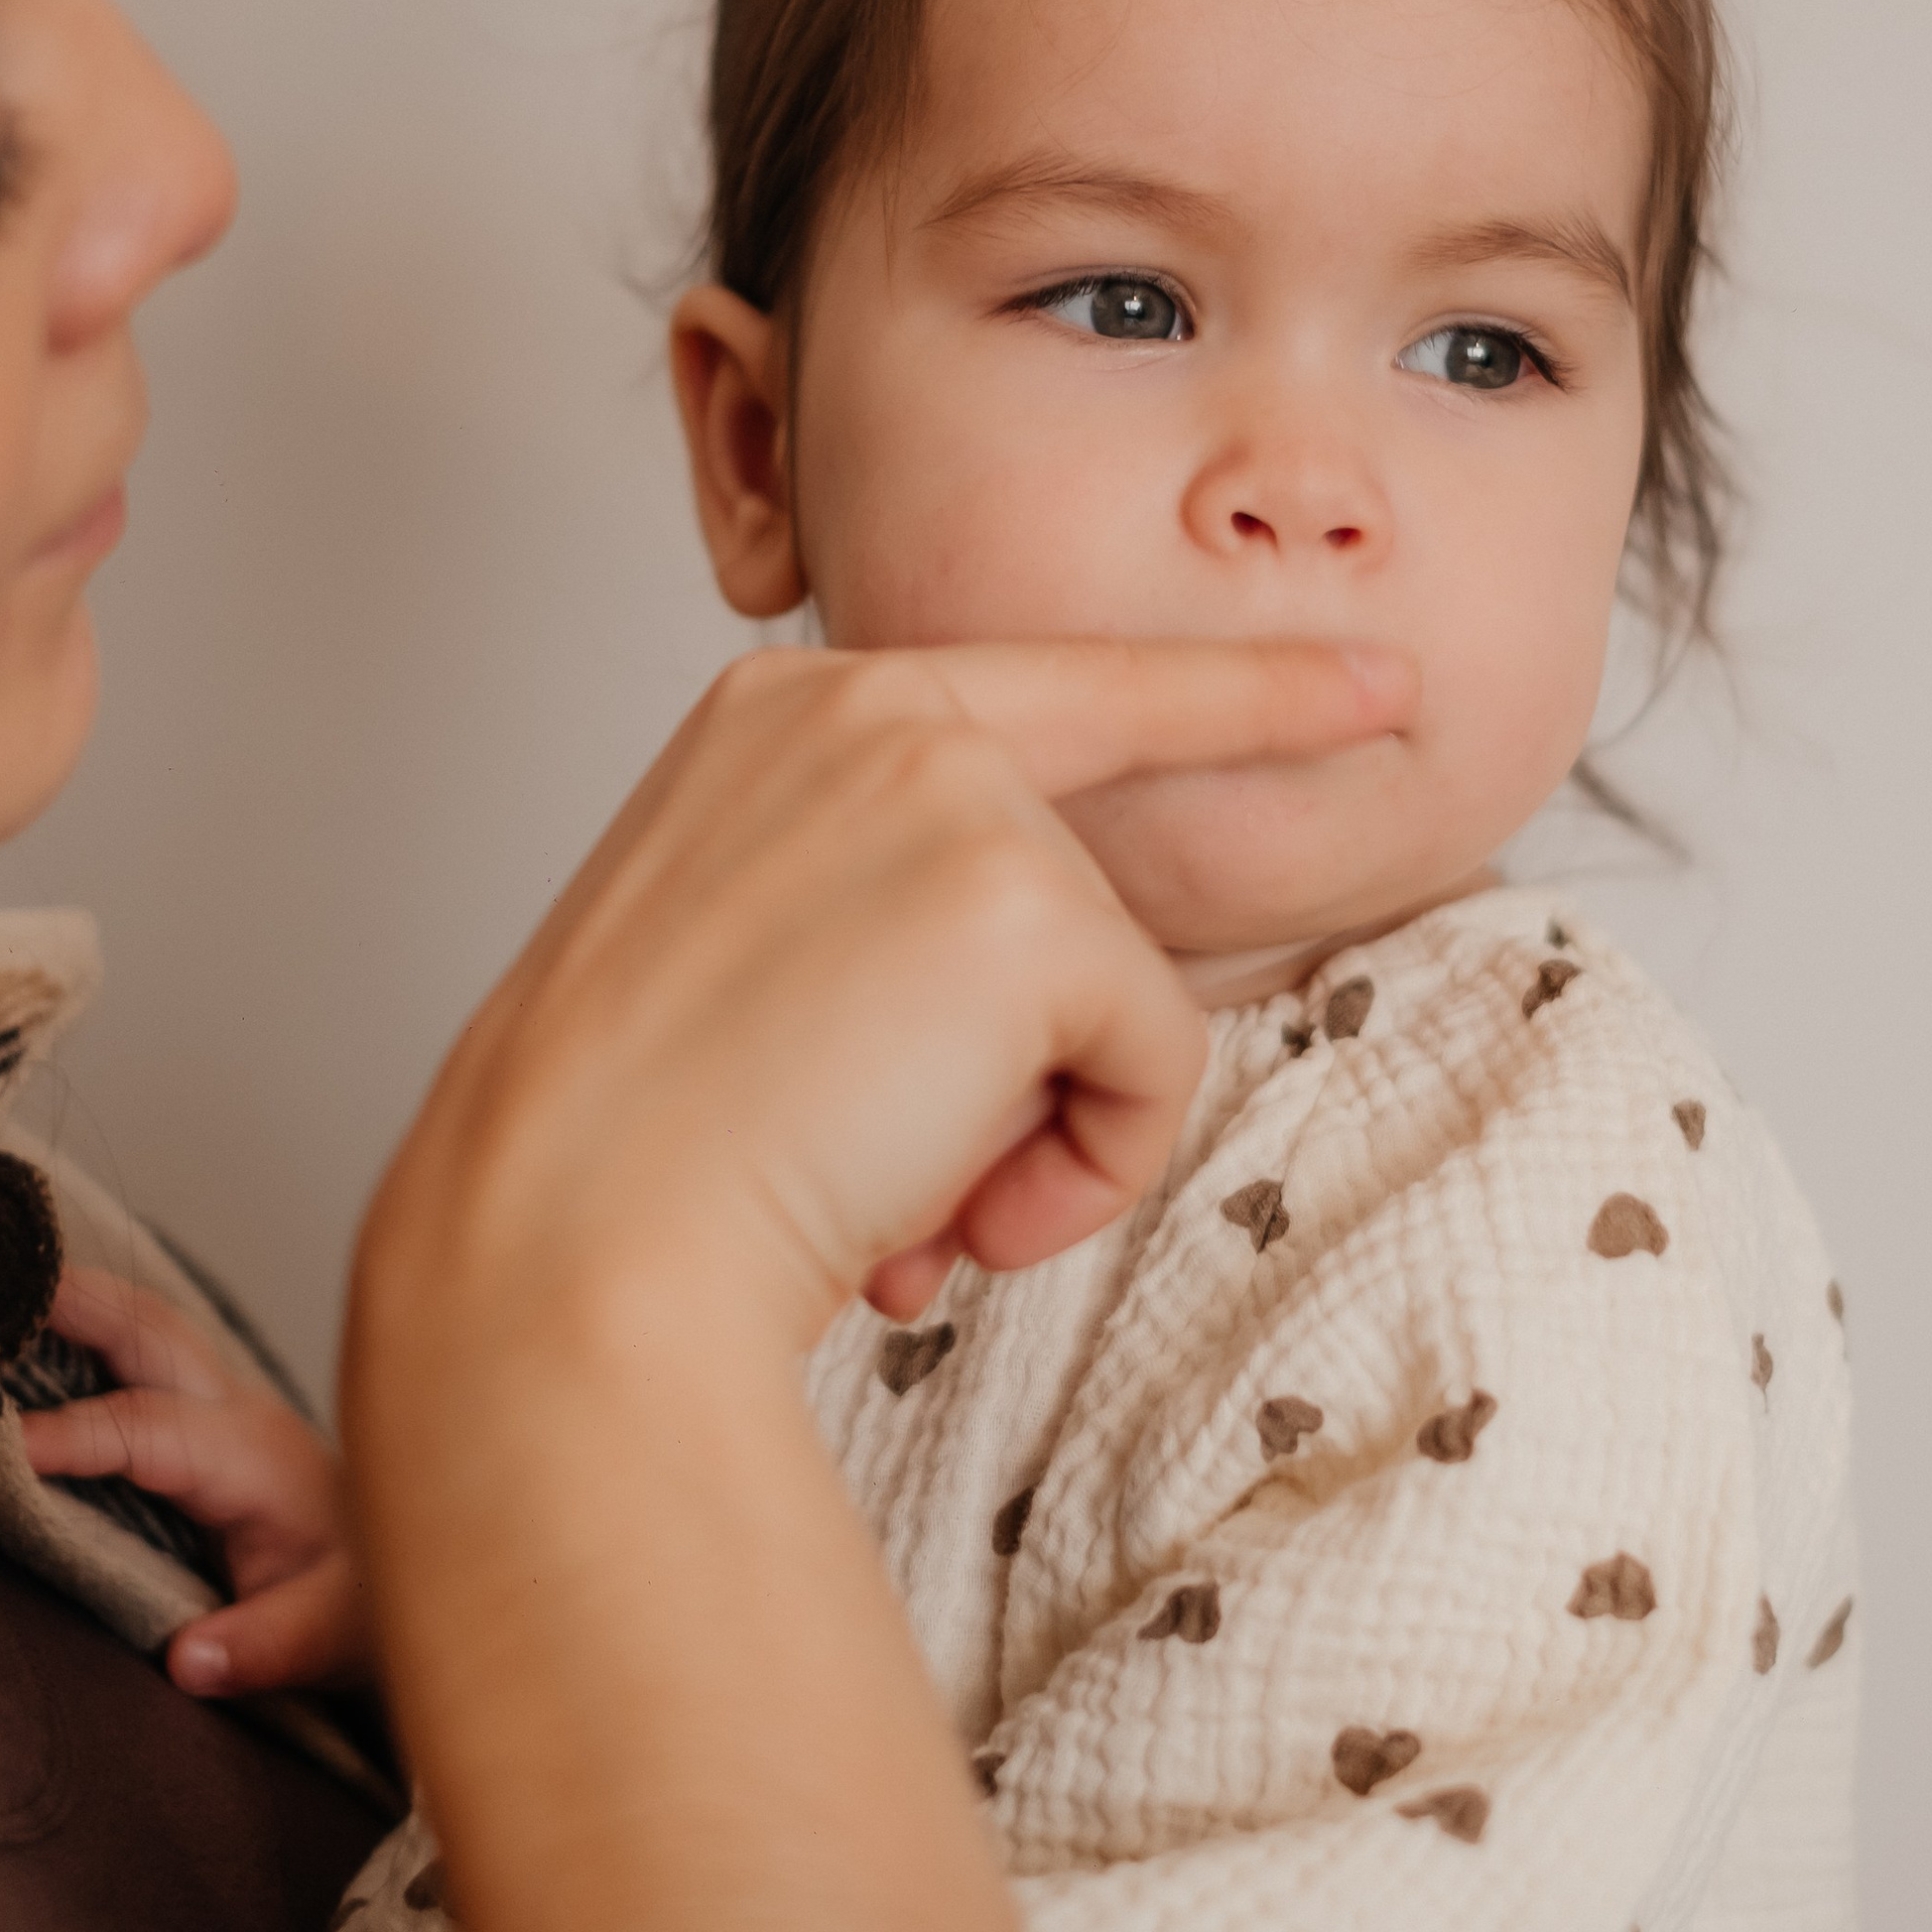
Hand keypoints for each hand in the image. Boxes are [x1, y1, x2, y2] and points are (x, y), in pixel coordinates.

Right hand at [18, 1266, 368, 1695]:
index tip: (8, 1447)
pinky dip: (91, 1323)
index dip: (78, 1436)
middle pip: (154, 1335)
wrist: (398, 1569)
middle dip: (76, 1306)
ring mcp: (225, 1402)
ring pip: (149, 1325)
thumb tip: (187, 1659)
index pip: (153, 1431)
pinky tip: (36, 1316)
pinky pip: (146, 1348)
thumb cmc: (358, 1602)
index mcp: (256, 1461)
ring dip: (79, 1298)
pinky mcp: (210, 1410)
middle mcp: (239, 1414)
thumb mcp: (325, 1639)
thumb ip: (262, 1645)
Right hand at [346, 636, 1413, 1931]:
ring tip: (895, 1196)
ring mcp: (945, 789)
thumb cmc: (638, 1157)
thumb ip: (899, 921)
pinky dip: (1082, 1172)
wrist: (563, 1253)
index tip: (1368, 678)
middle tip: (1287, 824)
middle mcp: (864, 707)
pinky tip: (937, 1215)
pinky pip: (1153, 1062)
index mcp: (783, 713)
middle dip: (1201, 846)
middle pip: (1127, 787)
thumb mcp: (758, 973)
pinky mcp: (1020, 903)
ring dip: (1042, 1128)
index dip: (1220, 689)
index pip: (1045, 681)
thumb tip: (1076, 1023)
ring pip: (1121, 977)